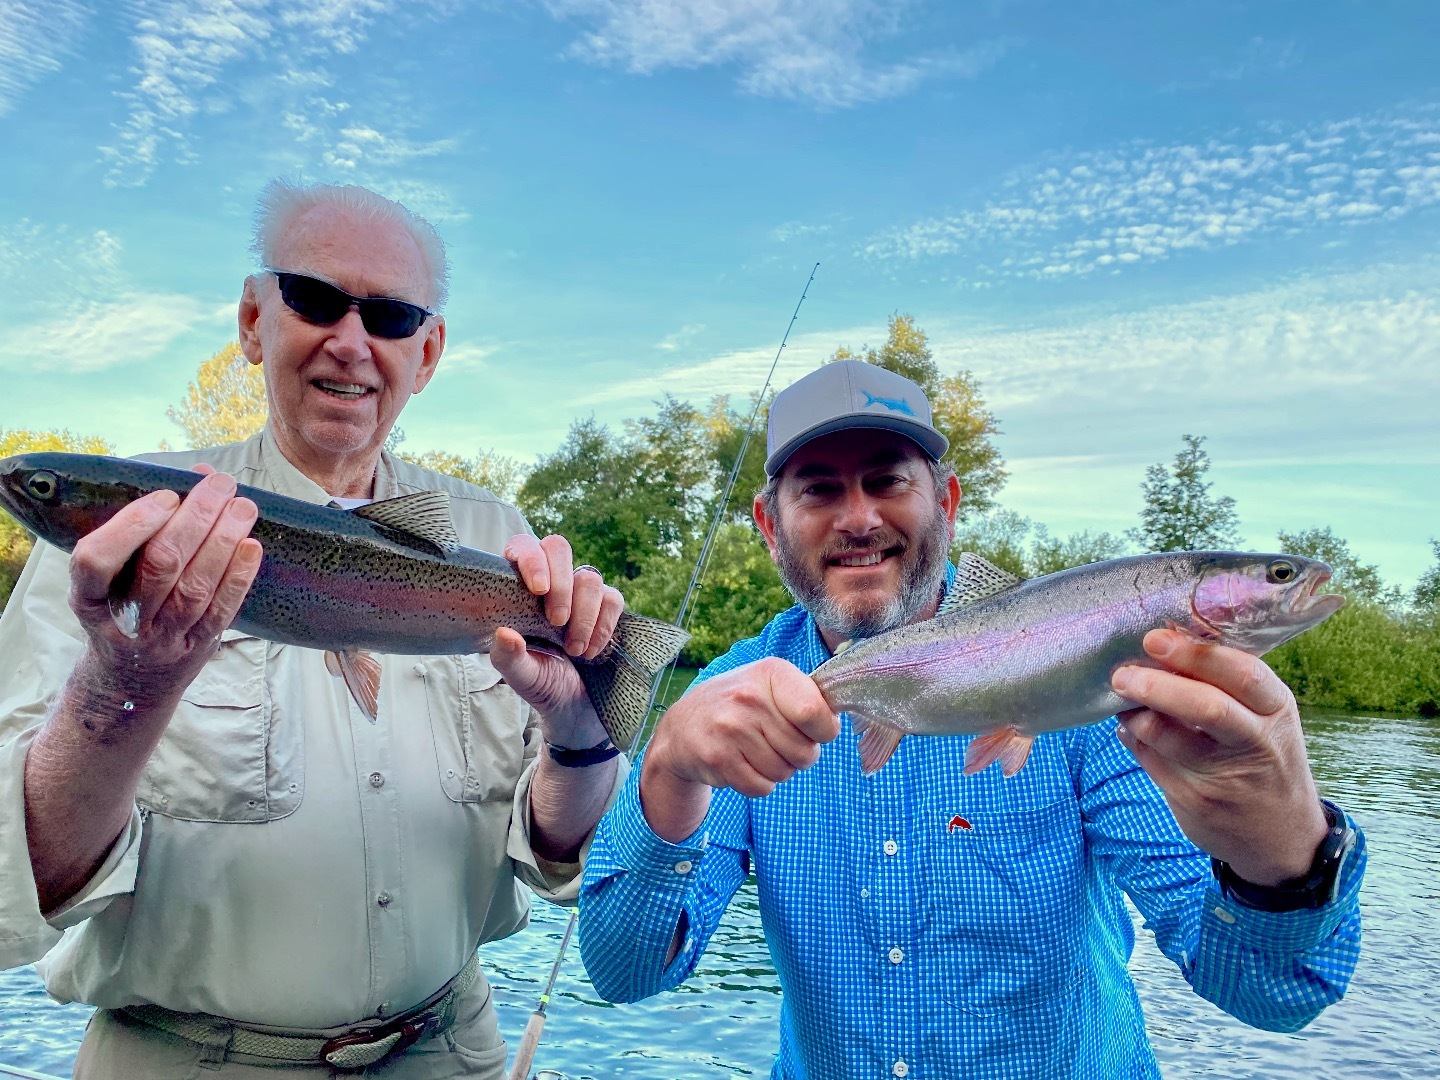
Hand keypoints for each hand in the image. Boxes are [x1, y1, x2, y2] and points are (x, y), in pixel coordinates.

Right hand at [67, 466, 262, 707]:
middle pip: (160, 565)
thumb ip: (143, 527)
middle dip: (196, 518)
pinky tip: (251, 546)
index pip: (96, 560)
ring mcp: (161, 639)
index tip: (167, 496)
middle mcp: (122, 621)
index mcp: (88, 597)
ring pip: (194, 587)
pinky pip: (220, 611)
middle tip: (222, 485)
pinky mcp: (195, 648)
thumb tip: (197, 475)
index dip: (133, 525)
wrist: (130, 682)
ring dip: (223, 541)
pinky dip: (238, 577)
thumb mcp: (111, 577)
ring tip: (243, 506)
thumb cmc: (122, 609)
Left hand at [494, 534, 624, 744]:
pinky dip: (603, 626)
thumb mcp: (519, 675)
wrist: (574, 708)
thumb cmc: (539, 684)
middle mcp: (551, 583)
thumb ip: (507, 657)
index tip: (537, 589)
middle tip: (556, 622)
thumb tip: (503, 633)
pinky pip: (613, 599)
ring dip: (583, 616)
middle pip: (558, 547)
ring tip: (574, 650)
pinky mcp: (607, 607)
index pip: (523, 547)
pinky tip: (591, 651)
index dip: (531, 558)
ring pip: (590, 578)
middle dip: (562, 585)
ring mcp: (581, 593)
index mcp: (519, 588)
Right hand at [641, 658, 839, 840]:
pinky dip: (758, 784)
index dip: (823, 730)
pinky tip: (742, 763)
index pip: (815, 713)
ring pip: (783, 772)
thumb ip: (808, 698)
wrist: (682, 726)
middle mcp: (750, 697)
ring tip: (756, 751)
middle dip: (799, 756)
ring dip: (777, 770)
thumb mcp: (771, 686)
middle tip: (777, 743)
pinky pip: (761, 788)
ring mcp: (731, 728)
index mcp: (772, 673)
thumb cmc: (740, 706)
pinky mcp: (717, 757)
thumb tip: (836, 723)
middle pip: (804, 752)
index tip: (813, 729)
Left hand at [1112, 629, 1326, 886]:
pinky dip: (1132, 737)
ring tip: (1122, 696)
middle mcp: (1257, 743)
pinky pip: (1149, 760)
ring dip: (1135, 712)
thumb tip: (1161, 645)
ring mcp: (1224, 777)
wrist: (1280, 836)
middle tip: (1122, 673)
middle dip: (1158, 685)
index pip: (1243, 674)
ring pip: (1166, 736)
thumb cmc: (1264, 758)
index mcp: (1277, 710)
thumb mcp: (1265, 719)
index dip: (1195, 653)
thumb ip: (1226, 686)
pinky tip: (1128, 725)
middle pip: (1207, 707)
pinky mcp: (1194, 801)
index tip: (1154, 638)